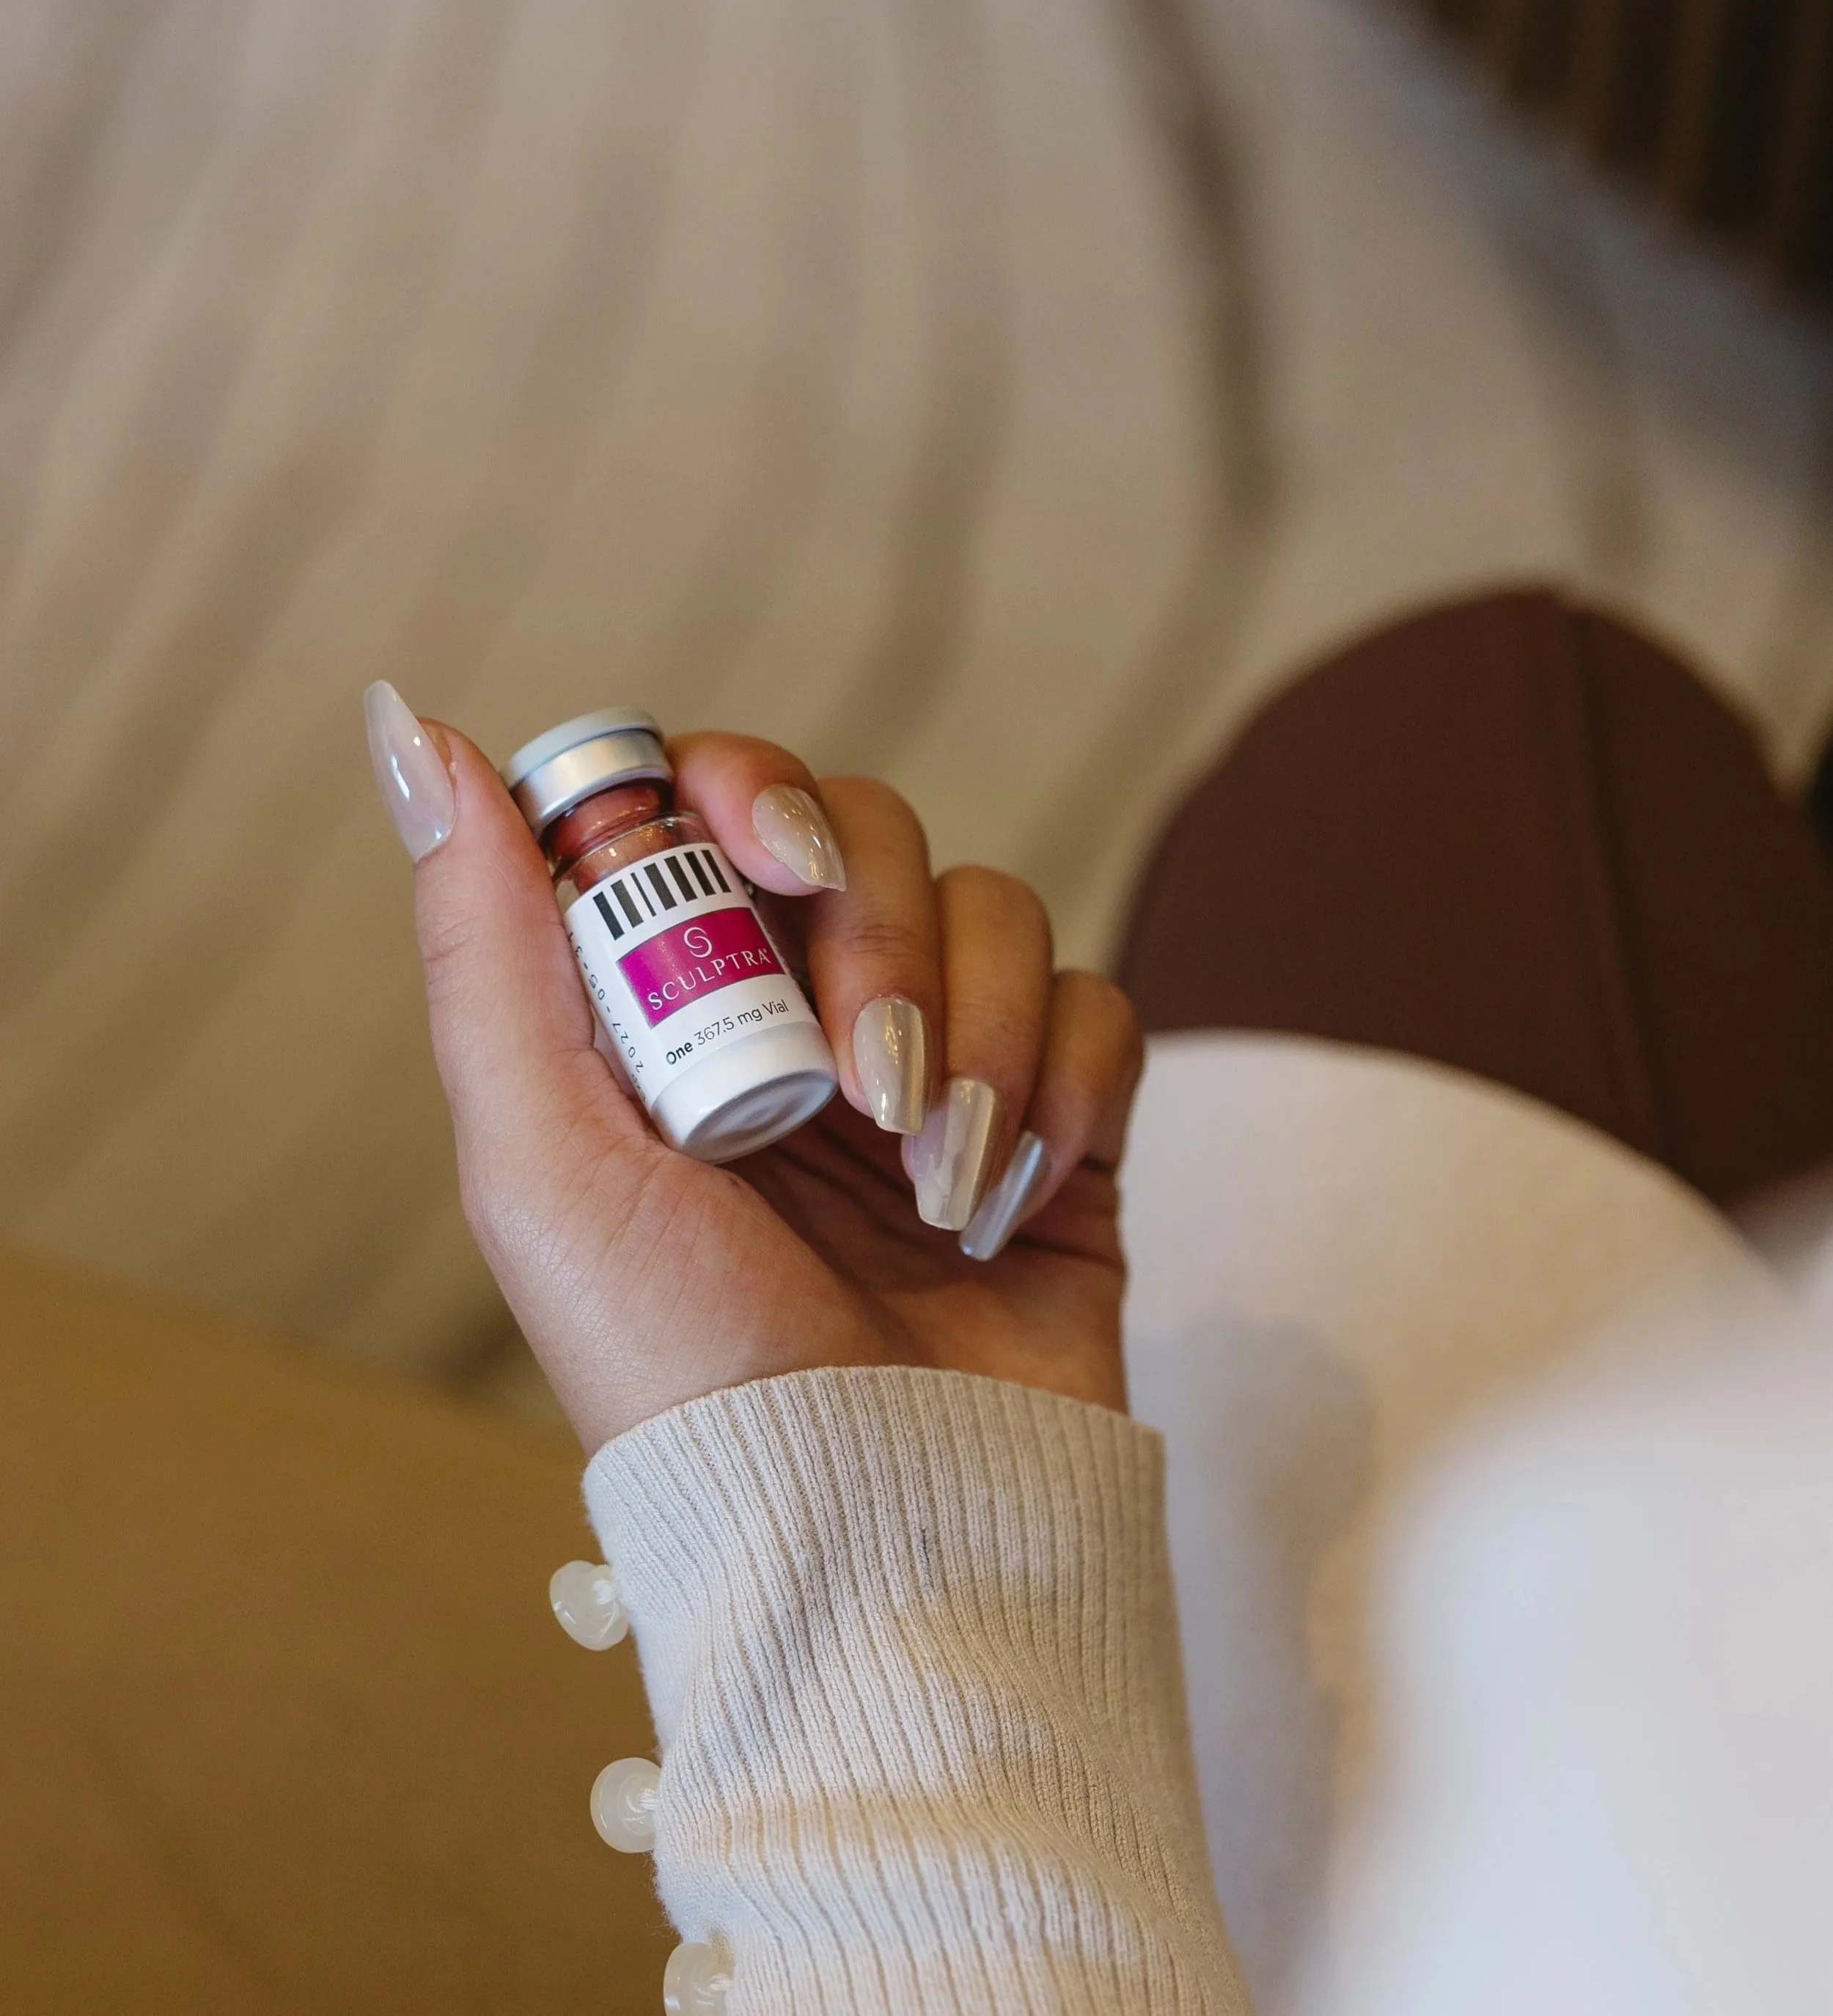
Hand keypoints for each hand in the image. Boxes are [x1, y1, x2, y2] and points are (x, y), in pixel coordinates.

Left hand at [366, 686, 1144, 1451]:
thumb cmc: (683, 1366)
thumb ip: (486, 947)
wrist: (872, 1525)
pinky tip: (1011, 1189)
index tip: (775, 855)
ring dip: (977, 1028)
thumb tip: (412, 733)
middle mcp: (801, 1019)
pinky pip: (1096, 1005)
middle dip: (879, 938)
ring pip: (994, 907)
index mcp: (673, 1013)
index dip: (750, 791)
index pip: (715, 808)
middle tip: (864, 1079)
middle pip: (870, 834)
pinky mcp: (1051, 1124)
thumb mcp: (544, 1161)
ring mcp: (933, 1067)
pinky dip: (1067, 1084)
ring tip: (934, 1178)